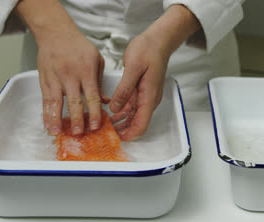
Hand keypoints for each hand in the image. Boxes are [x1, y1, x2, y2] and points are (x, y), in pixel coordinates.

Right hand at [16, 0, 107, 135]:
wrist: (55, 32)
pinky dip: (45, 113)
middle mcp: (70, 76)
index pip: (92, 96)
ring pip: (56, 102)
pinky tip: (47, 124)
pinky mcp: (44, 80)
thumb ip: (100, 82)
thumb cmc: (78, 46)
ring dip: (56, 119)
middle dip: (77, 119)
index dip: (94, 112)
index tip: (96, 125)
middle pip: (74, 102)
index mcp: (87, 71)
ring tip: (58, 132)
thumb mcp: (97, 59)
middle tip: (79, 133)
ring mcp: (56, 78)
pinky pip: (45, 99)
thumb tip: (105, 101)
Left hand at [110, 4, 200, 140]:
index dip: (130, 134)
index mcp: (149, 96)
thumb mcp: (133, 68)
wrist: (158, 40)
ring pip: (134, 115)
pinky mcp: (142, 90)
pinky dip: (123, 110)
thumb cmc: (148, 50)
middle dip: (123, 129)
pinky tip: (111, 111)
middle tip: (105, 130)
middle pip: (137, 123)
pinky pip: (132, 106)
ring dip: (121, 121)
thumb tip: (115, 108)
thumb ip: (124, 89)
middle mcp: (149, 99)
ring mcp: (146, 96)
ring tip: (105, 122)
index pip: (142, 124)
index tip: (117, 138)